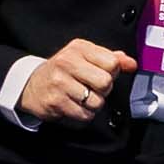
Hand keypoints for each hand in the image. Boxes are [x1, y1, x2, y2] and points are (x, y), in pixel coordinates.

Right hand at [13, 38, 132, 127]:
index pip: (112, 63)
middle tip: (92, 88)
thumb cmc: (63, 70)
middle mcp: (67, 62)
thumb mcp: (85, 56)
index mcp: (78, 48)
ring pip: (97, 102)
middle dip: (104, 90)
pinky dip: (84, 114)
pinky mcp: (55, 102)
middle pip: (106, 83)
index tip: (101, 73)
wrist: (31, 85)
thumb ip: (110, 58)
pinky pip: (84, 115)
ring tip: (82, 97)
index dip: (112, 72)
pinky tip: (74, 106)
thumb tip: (132, 64)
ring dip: (93, 104)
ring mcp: (60, 83)